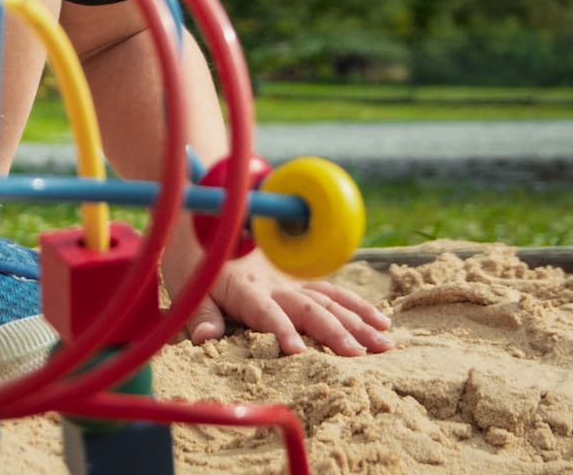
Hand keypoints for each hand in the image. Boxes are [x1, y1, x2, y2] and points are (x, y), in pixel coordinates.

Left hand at [167, 236, 392, 356]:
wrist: (204, 216)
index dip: (281, 329)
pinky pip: (332, 291)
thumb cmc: (193, 258)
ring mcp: (290, 280)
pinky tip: (380, 321)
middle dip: (336, 332)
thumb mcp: (188, 286)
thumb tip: (204, 340)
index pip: (266, 312)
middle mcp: (274, 284)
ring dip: (357, 322)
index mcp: (245, 289)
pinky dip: (357, 306)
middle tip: (361, 356)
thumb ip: (201, 314)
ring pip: (330, 300)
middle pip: (309, 308)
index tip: (299, 351)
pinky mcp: (299, 278)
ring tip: (384, 344)